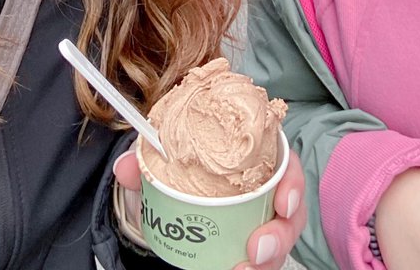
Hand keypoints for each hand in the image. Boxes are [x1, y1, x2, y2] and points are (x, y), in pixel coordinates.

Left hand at [113, 148, 306, 269]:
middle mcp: (267, 194)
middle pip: (291, 213)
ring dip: (270, 259)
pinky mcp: (253, 252)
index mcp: (257, 161)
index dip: (292, 183)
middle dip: (281, 234)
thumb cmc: (188, 176)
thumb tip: (127, 167)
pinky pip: (263, 262)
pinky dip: (254, 269)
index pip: (287, 166)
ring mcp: (263, 224)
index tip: (283, 201)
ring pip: (281, 243)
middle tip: (257, 248)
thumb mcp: (167, 166)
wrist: (177, 206)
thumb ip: (147, 163)